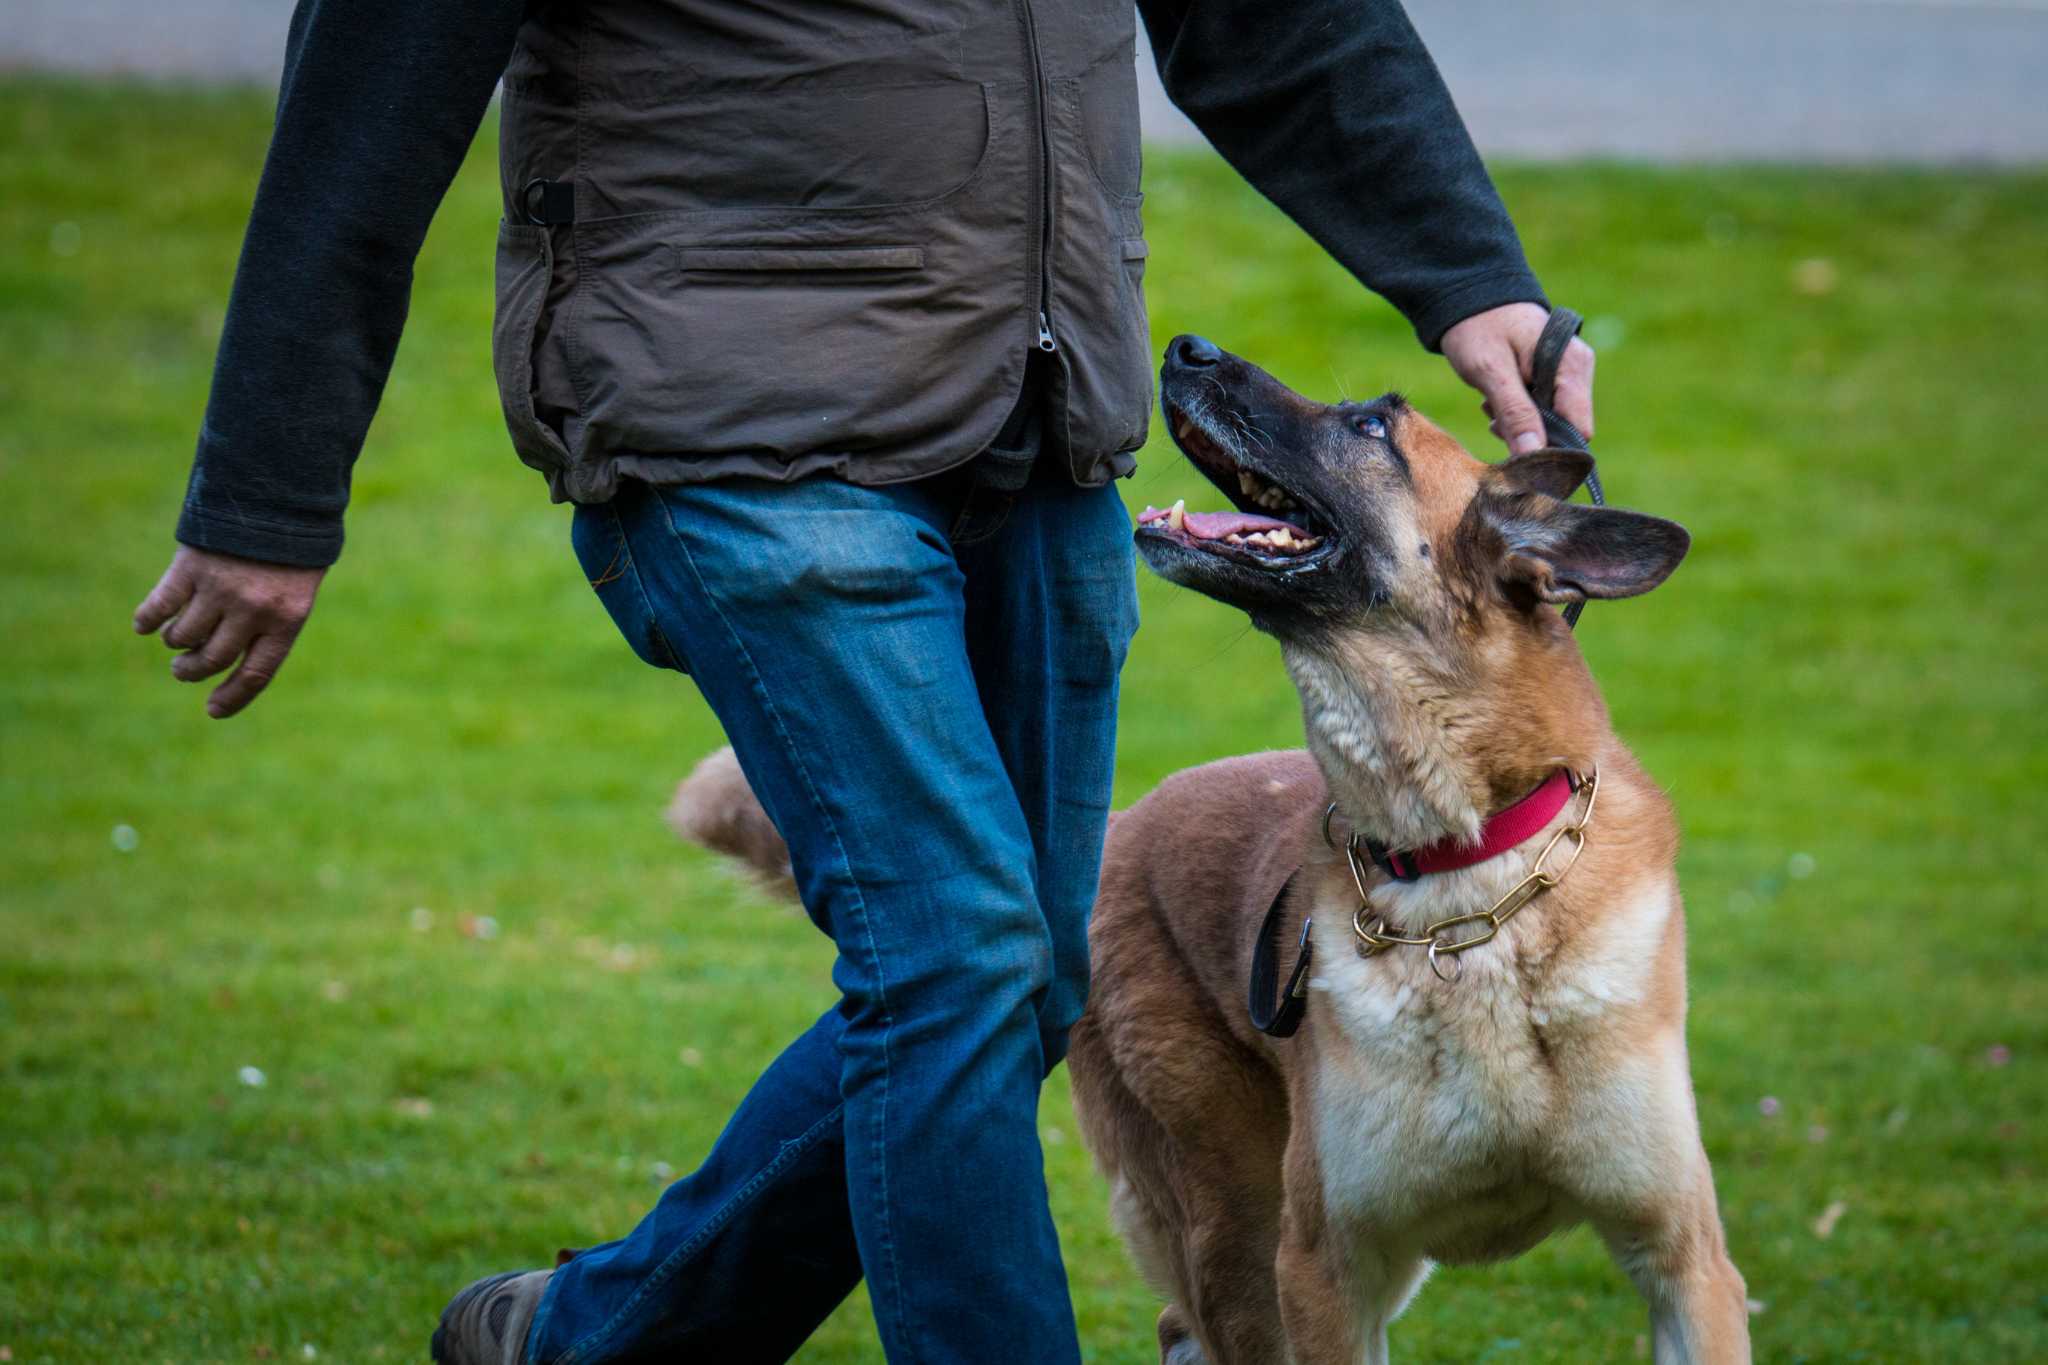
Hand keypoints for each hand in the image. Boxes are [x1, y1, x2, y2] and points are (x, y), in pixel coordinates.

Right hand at [132, 546, 325, 718]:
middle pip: (212, 659)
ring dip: (174, 643)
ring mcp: (220, 589)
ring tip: (175, 640)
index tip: (213, 710)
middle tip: (183, 670)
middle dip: (192, 671)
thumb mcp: (298, 588)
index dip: (233, 697)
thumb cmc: (293, 547)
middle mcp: (252, 610)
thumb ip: (271, 622)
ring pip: (183, 636)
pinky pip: (160, 605)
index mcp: (287, 619)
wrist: (279, 495)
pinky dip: (147, 619)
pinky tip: (144, 625)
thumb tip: (230, 662)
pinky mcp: (192, 567)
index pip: (255, 674)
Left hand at [1440, 301, 1595, 453]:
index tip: (1514, 447)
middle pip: (1565, 428)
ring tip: (1490, 402)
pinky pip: (1542, 409)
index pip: (1578, 429)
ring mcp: (1568, 373)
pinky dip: (1517, 412)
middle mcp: (1578, 370)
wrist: (1469, 296)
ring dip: (1518, 423)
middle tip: (1494, 417)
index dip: (1550, 448)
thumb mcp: (1491, 371)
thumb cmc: (1478, 326)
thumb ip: (1514, 412)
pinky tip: (1495, 398)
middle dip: (1528, 434)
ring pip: (1550, 422)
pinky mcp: (1553, 377)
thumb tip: (1533, 454)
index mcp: (1571, 366)